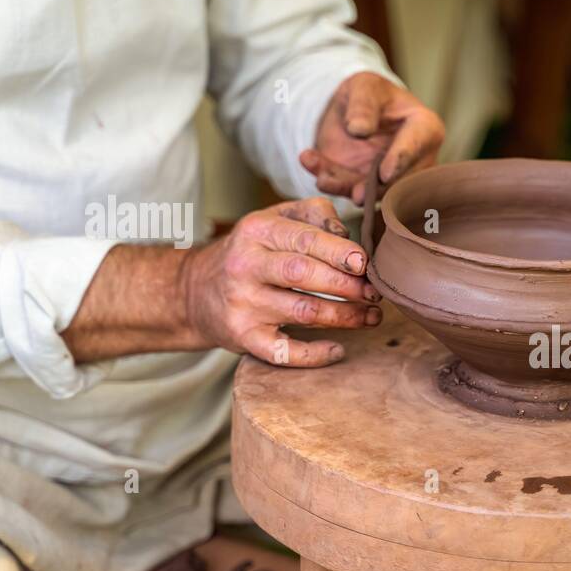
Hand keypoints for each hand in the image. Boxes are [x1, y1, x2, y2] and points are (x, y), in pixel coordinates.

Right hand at [178, 197, 380, 366]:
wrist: (196, 291)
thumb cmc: (251, 252)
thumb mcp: (273, 220)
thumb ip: (314, 215)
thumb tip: (347, 234)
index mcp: (256, 231)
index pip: (304, 239)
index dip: (339, 252)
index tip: (366, 264)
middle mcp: (246, 266)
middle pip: (303, 274)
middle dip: (347, 285)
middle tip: (374, 293)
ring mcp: (244, 304)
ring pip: (303, 312)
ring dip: (345, 317)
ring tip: (372, 316)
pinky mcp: (244, 337)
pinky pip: (284, 352)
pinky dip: (314, 355)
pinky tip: (338, 350)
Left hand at [300, 71, 444, 206]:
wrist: (351, 112)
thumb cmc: (369, 94)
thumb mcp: (365, 86)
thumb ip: (364, 104)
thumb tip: (360, 129)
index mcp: (425, 129)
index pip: (417, 146)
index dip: (401, 160)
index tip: (385, 174)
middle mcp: (414, 161)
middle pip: (398, 180)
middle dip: (374, 188)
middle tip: (356, 193)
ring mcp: (391, 178)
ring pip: (371, 191)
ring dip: (346, 187)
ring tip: (323, 178)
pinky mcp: (367, 188)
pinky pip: (347, 189)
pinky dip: (329, 180)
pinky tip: (311, 162)